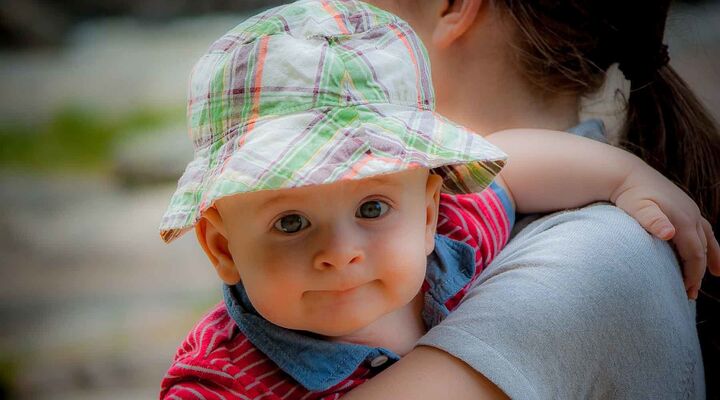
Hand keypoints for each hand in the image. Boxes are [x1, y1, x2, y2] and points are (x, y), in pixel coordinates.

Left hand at [612, 163, 719, 298]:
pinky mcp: (684, 206)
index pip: (695, 254)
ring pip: (707, 237)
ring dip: (711, 256)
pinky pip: (702, 228)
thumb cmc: (629, 195)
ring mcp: (690, 209)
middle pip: (703, 249)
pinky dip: (706, 241)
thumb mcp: (638, 208)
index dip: (693, 275)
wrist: (626, 174)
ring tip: (715, 273)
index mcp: (683, 220)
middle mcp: (692, 214)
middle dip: (699, 272)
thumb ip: (652, 221)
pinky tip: (702, 248)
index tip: (687, 292)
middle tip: (691, 293)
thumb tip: (669, 233)